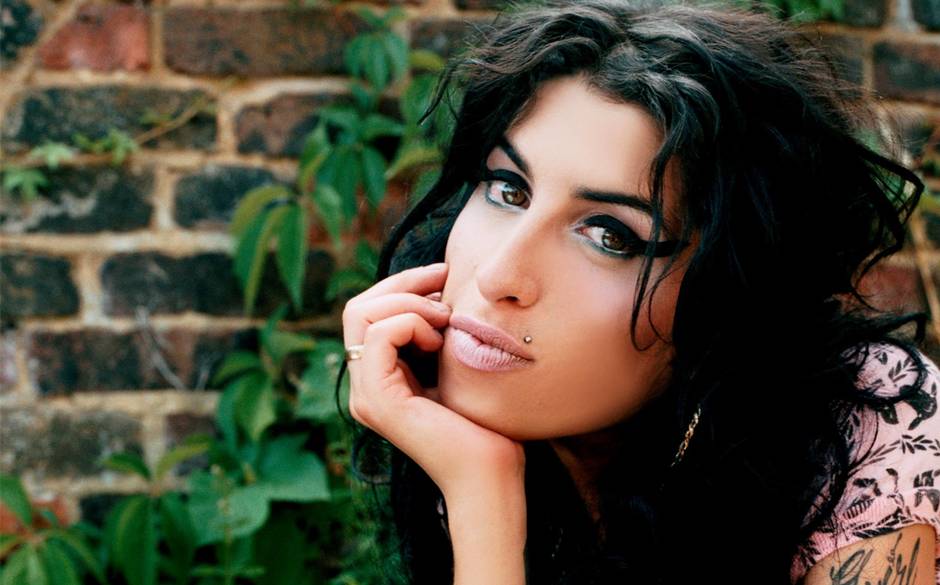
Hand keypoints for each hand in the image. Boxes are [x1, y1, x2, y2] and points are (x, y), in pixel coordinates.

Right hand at [341, 262, 525, 497]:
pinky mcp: (378, 401)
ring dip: (409, 304)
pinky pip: (378, 336)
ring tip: (447, 321)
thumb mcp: (455, 363)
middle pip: (359, 307)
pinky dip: (410, 324)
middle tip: (445, 287)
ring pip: (363, 315)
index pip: (368, 310)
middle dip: (403, 284)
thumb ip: (437, 334)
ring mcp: (366, 395)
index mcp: (380, 377)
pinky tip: (440, 342)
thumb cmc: (485, 423)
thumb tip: (440, 287)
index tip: (445, 276)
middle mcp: (365, 386)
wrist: (491, 474)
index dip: (403, 284)